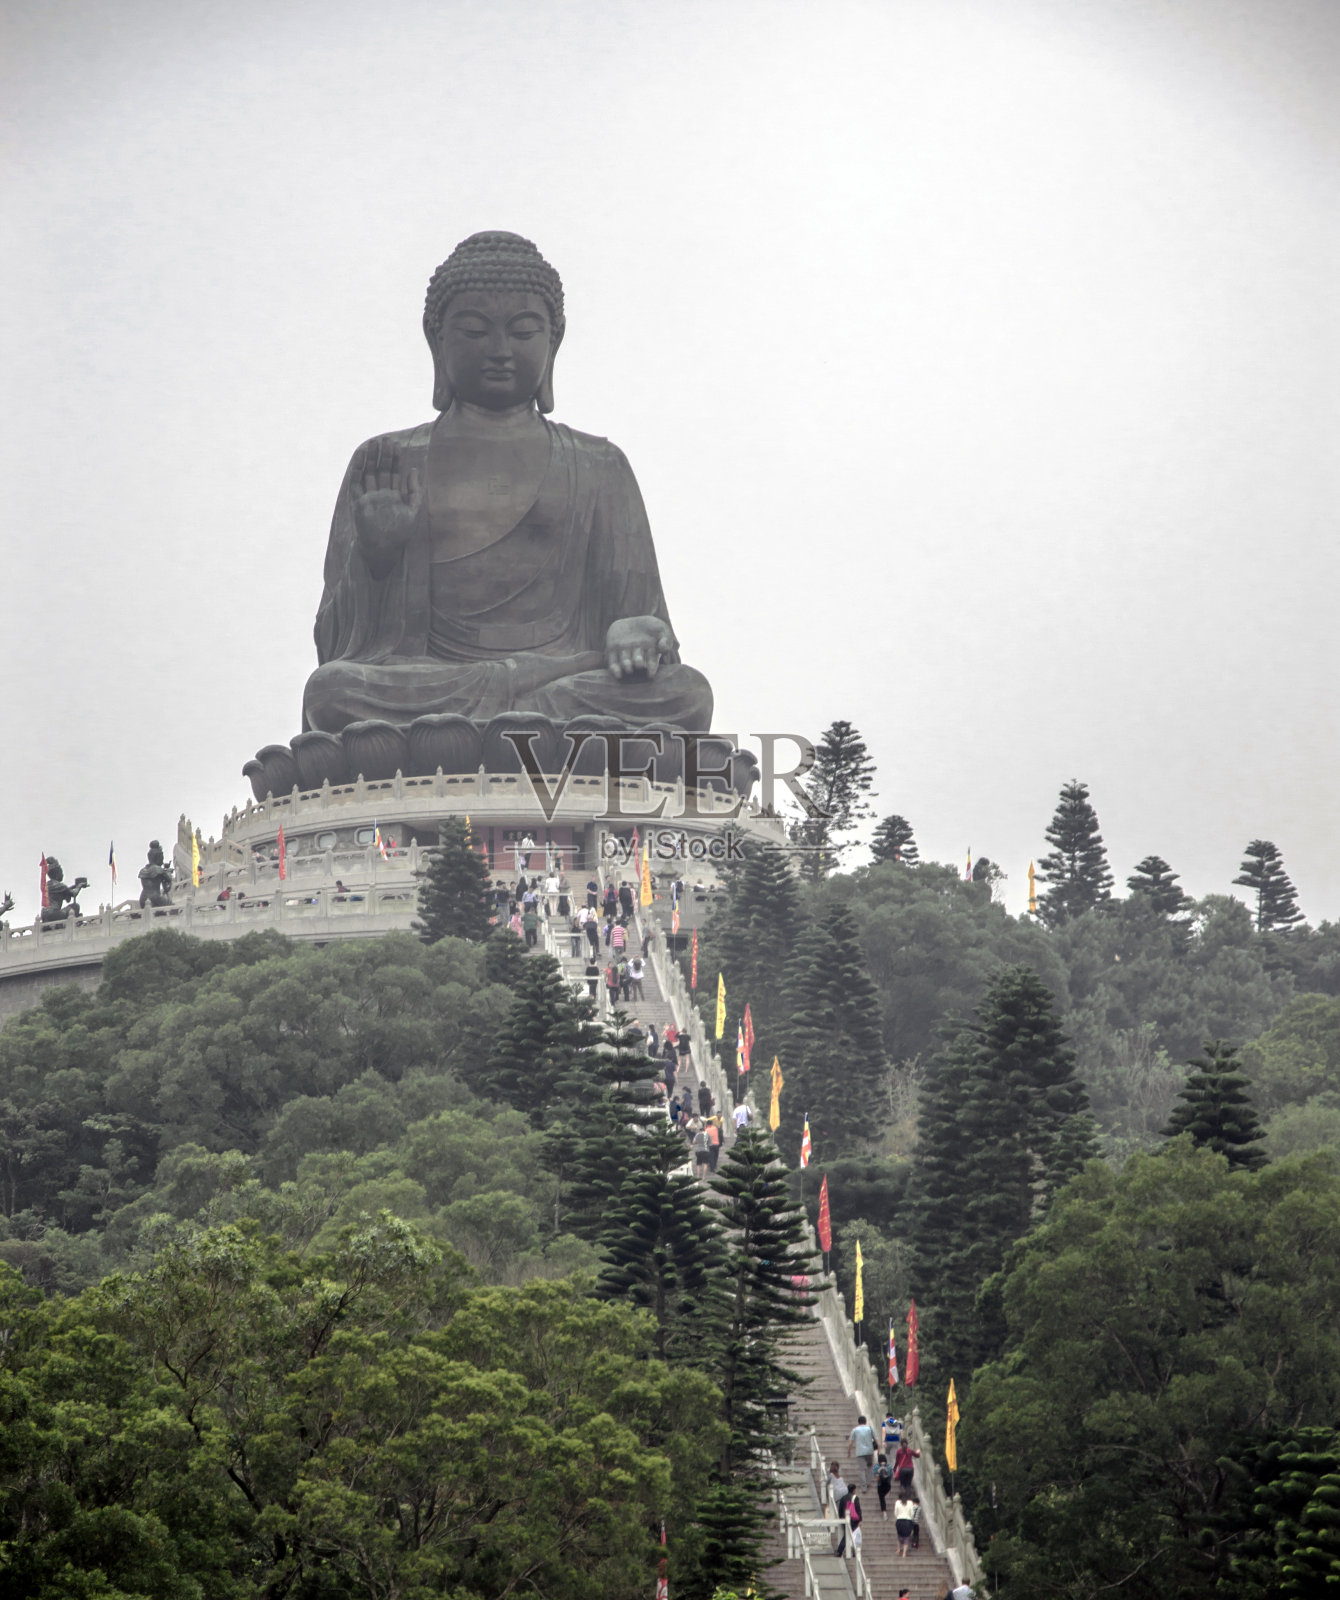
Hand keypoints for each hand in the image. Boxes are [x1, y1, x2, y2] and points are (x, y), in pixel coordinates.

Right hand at [350, 440, 421, 572]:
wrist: (383, 548)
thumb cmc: (399, 534)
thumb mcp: (413, 511)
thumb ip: (414, 491)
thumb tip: (414, 470)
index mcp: (393, 496)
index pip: (393, 473)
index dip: (395, 459)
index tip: (396, 445)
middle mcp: (380, 495)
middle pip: (381, 470)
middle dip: (383, 455)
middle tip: (385, 440)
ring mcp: (368, 497)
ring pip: (369, 473)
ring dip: (371, 458)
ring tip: (373, 444)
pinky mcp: (358, 502)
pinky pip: (356, 482)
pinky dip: (358, 469)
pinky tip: (360, 456)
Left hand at [604, 615, 676, 679]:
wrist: (633, 620)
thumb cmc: (652, 627)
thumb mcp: (662, 629)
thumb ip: (666, 638)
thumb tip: (664, 648)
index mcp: (650, 653)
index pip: (651, 663)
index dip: (651, 668)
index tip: (651, 673)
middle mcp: (637, 656)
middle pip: (637, 662)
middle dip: (637, 663)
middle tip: (639, 664)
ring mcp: (625, 654)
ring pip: (625, 662)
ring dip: (626, 665)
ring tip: (628, 667)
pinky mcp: (613, 650)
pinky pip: (612, 662)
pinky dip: (615, 669)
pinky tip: (617, 673)